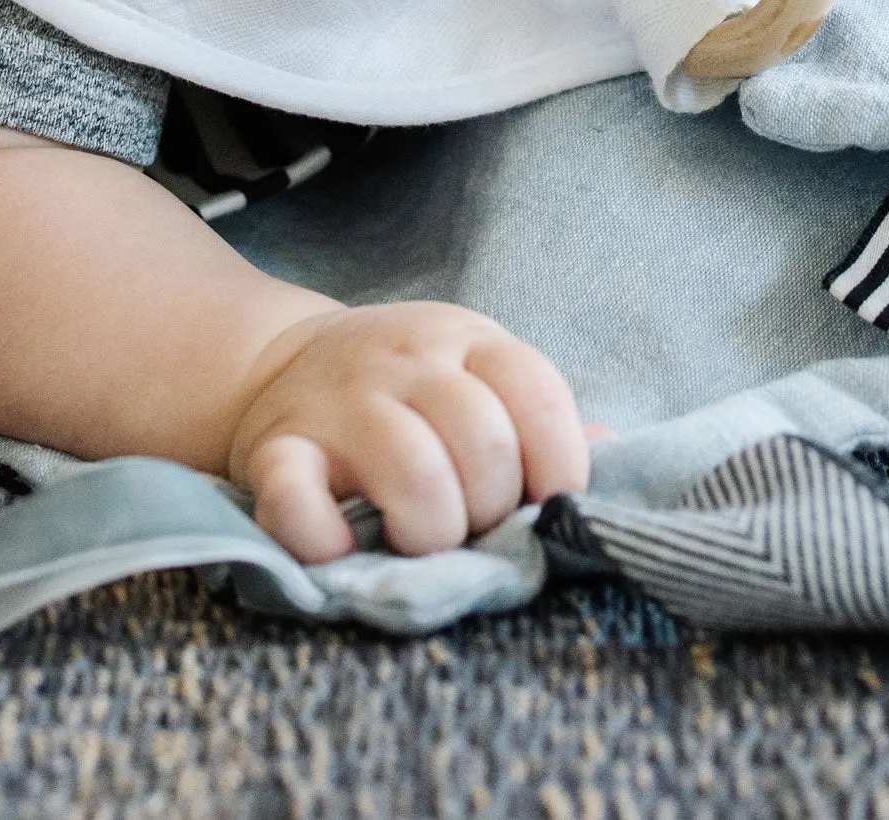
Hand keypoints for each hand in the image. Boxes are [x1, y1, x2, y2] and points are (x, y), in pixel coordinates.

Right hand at [229, 302, 591, 562]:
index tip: (548, 504)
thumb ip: (538, 417)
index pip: (537, 391)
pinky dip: (324, 540)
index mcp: (468, 340)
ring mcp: (338, 404)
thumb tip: (614, 453)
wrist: (281, 361)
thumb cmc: (409, 387)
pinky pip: (296, 500)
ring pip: (411, 471)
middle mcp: (405, 362)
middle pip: (481, 440)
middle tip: (473, 527)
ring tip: (421, 542)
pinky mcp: (274, 448)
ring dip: (430, 529)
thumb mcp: (478, 375)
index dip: (561, 464)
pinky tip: (344, 548)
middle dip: (491, 507)